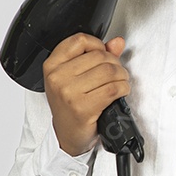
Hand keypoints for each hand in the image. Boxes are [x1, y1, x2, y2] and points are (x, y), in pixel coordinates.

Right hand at [43, 33, 129, 155]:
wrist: (67, 136)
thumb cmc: (70, 106)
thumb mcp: (75, 77)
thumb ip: (96, 55)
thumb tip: (117, 42)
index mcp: (52, 65)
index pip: (80, 40)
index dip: (98, 44)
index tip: (102, 53)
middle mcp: (58, 77)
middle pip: (99, 55)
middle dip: (115, 63)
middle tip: (116, 73)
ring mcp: (69, 93)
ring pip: (109, 71)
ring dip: (122, 76)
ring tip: (119, 82)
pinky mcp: (83, 107)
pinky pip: (113, 89)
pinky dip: (123, 89)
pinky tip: (119, 92)